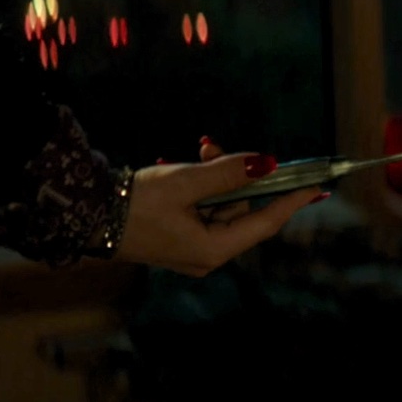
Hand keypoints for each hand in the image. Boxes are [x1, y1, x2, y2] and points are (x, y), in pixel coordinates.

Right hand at [112, 138, 323, 275]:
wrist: (82, 215)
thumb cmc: (133, 204)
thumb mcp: (185, 183)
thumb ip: (229, 173)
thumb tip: (269, 164)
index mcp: (214, 250)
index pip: (268, 222)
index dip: (294, 200)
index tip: (319, 186)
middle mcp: (207, 255)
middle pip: (243, 209)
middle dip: (237, 175)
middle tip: (216, 147)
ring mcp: (192, 248)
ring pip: (222, 204)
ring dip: (214, 175)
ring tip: (197, 149)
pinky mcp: (178, 237)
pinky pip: (202, 208)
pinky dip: (199, 186)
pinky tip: (181, 163)